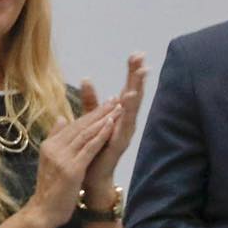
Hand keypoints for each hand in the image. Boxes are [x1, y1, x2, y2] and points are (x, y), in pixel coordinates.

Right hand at [23, 100, 120, 227]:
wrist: (43, 211)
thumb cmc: (50, 189)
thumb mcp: (50, 160)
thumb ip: (56, 138)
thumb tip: (62, 118)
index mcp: (49, 145)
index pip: (72, 125)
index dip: (90, 113)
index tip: (105, 102)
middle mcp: (54, 148)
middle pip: (80, 126)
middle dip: (99, 112)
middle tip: (115, 100)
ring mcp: (62, 158)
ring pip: (86, 134)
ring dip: (103, 120)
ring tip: (117, 108)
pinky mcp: (72, 169)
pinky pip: (89, 148)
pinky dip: (101, 135)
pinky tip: (111, 125)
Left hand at [78, 53, 146, 196]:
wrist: (91, 174)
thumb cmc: (93, 147)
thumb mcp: (90, 119)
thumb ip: (91, 100)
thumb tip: (86, 78)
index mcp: (118, 114)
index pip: (126, 88)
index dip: (131, 72)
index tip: (136, 53)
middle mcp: (125, 121)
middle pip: (133, 94)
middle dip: (137, 76)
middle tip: (142, 57)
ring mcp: (124, 131)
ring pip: (132, 108)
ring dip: (135, 92)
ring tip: (139, 76)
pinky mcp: (119, 142)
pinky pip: (123, 125)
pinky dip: (126, 113)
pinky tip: (127, 101)